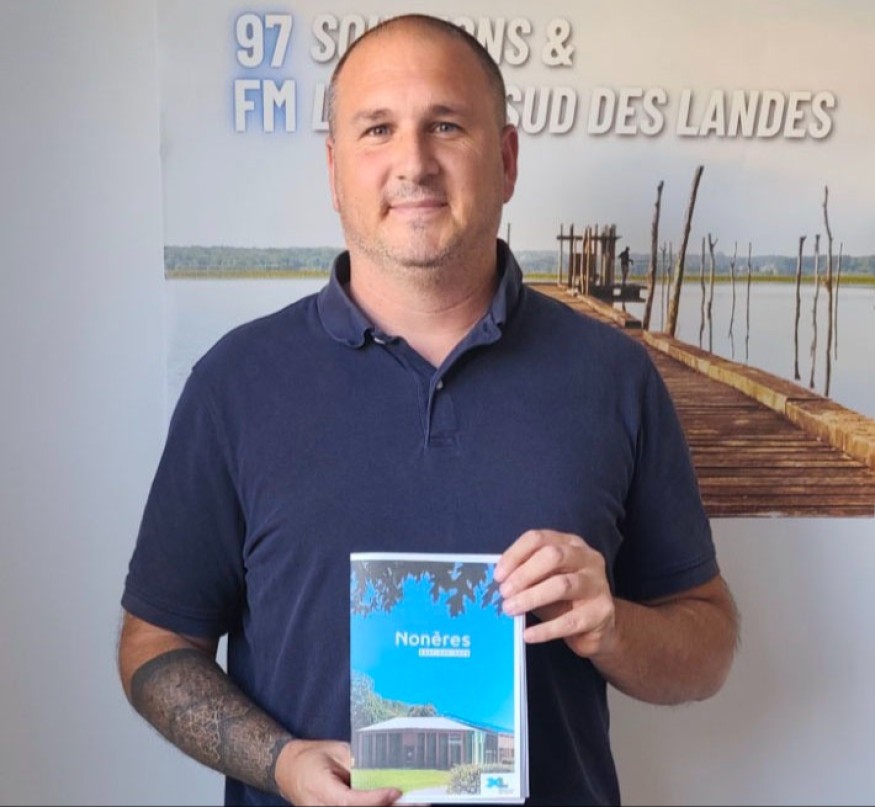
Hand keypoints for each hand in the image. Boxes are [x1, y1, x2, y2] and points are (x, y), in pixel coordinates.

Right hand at [275, 739, 401, 805]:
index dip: (374, 799)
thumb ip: (356, 762)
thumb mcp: (335, 751)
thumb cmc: (311, 757)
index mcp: (319, 787)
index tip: (395, 791)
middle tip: (416, 802)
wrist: (289, 771)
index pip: (349, 801)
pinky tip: (391, 803)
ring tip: (411, 803)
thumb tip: (382, 768)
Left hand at [495, 529, 615, 657]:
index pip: (538, 538)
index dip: (514, 555)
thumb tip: (496, 580)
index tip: (498, 575)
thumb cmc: (564, 599)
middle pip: (553, 556)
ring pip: (562, 585)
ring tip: (510, 609)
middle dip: (524, 574)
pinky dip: (545, 629)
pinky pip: (570, 621)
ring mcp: (598, 583)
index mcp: (569, 543)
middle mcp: (587, 558)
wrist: (598, 627)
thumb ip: (525, 574)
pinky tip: (528, 634)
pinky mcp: (602, 611)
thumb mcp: (543, 580)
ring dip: (531, 597)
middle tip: (504, 592)